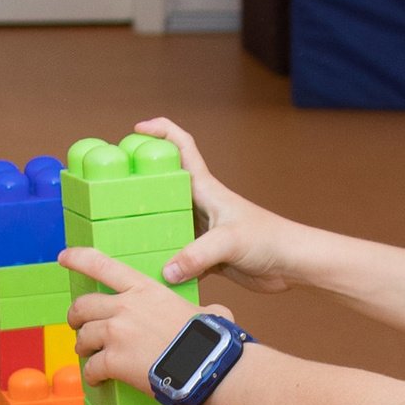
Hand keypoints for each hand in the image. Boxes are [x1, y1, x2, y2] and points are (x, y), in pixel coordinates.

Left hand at [63, 249, 201, 395]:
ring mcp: (116, 334)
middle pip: (83, 306)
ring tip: (88, 356)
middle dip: (75, 316)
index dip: (78, 259)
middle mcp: (125, 307)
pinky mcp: (113, 361)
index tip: (64, 257)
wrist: (206, 366)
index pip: (103, 266)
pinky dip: (91, 375)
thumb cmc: (210, 341)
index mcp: (145, 290)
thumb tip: (213, 313)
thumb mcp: (207, 312)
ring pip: (83, 337)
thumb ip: (199, 308)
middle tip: (76, 325)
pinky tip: (97, 380)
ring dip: (83, 347)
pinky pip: (91, 368)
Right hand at [129, 112, 299, 295]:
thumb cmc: (270, 239)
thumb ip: (197, 255)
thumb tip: (166, 271)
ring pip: (167, 225)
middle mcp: (201, 206)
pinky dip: (165, 264)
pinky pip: (177, 257)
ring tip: (121, 238)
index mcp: (207, 189)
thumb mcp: (230, 242)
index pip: (182, 147)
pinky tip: (150, 273)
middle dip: (140, 187)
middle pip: (164, 188)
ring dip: (149, 231)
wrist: (293, 264)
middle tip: (112, 194)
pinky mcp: (207, 256)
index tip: (137, 131)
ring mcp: (203, 231)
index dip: (161, 132)